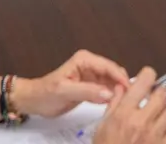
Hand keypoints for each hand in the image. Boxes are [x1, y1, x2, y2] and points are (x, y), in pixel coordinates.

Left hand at [10, 50, 129, 118]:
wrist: (35, 101)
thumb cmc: (45, 93)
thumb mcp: (65, 91)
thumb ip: (87, 91)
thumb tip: (108, 93)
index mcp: (84, 59)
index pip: (109, 67)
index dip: (121, 78)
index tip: (130, 91)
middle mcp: (91, 65)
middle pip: (114, 74)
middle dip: (122, 86)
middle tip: (127, 101)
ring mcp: (92, 76)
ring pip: (113, 83)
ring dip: (119, 93)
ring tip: (123, 105)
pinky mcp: (92, 87)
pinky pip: (108, 91)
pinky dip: (113, 98)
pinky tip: (114, 106)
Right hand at [93, 68, 165, 143]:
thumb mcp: (102, 126)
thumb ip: (114, 104)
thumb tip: (121, 88)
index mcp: (125, 113)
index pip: (144, 81)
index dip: (147, 76)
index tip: (147, 78)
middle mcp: (142, 122)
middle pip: (162, 95)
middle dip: (158, 93)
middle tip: (152, 96)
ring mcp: (155, 136)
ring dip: (163, 111)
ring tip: (154, 116)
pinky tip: (159, 132)